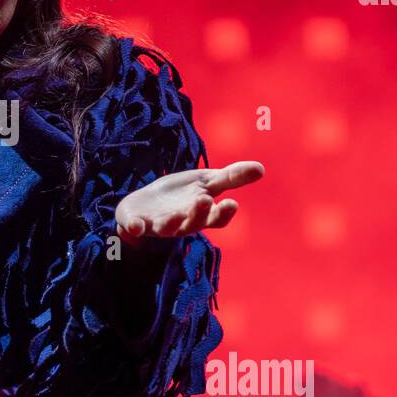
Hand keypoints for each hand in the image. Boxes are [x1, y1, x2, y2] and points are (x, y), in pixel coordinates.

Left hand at [115, 161, 264, 243]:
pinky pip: (135, 228)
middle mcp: (181, 223)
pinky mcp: (136, 222)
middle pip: (193, 224)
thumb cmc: (182, 194)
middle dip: (198, 214)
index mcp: (200, 213)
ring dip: (171, 222)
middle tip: (204, 200)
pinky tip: (135, 226)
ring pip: (167, 228)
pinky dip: (135, 228)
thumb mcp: (206, 182)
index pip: (216, 218)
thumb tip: (261, 168)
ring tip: (174, 215)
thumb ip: (231, 177)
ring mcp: (158, 224)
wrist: (146, 201)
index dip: (223, 213)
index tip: (232, 203)